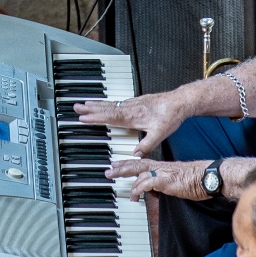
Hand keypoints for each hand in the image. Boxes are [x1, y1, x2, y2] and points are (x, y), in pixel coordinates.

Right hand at [74, 86, 191, 155]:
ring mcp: (133, 103)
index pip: (110, 117)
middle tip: (76, 107)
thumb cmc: (170, 117)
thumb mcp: (159, 134)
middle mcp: (130, 108)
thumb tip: (134, 155)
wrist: (179, 102)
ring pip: (111, 103)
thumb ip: (146, 145)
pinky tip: (106, 103)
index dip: (96, 117)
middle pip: (106, 108)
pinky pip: (117, 102)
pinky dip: (107, 102)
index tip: (83, 117)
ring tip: (85, 103)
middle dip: (90, 108)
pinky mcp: (137, 101)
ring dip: (97, 104)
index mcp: (133, 116)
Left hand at [111, 157, 213, 203]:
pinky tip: (135, 194)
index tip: (117, 164)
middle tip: (108, 170)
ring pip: (138, 171)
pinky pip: (147, 183)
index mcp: (162, 166)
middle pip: (135, 164)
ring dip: (125, 176)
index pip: (141, 162)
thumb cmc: (196, 180)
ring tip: (115, 178)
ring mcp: (162, 173)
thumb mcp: (175, 182)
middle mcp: (159, 167)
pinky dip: (139, 188)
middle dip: (120, 167)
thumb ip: (163, 184)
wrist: (208, 177)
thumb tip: (154, 191)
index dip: (128, 163)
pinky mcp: (165, 180)